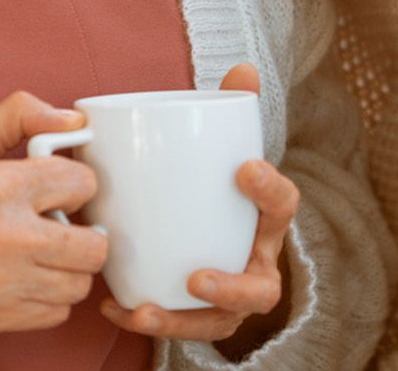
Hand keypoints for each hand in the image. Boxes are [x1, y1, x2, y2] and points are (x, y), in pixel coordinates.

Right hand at [0, 90, 108, 333]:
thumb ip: (20, 118)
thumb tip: (73, 117)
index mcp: (0, 187)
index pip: (83, 184)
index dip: (76, 180)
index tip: (61, 184)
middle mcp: (7, 240)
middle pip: (94, 245)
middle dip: (86, 227)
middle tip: (64, 219)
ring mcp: (1, 285)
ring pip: (79, 283)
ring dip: (70, 265)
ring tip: (46, 248)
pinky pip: (53, 314)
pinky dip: (50, 295)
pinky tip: (29, 275)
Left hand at [100, 63, 299, 349]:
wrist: (203, 228)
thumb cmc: (216, 186)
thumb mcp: (223, 149)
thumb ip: (231, 110)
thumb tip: (244, 68)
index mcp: (265, 220)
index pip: (283, 206)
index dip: (269, 188)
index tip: (243, 167)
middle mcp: (256, 264)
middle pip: (262, 288)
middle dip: (232, 287)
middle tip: (197, 276)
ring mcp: (230, 298)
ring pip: (218, 323)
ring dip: (183, 322)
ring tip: (147, 310)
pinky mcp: (199, 316)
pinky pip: (178, 329)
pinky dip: (146, 320)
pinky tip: (114, 306)